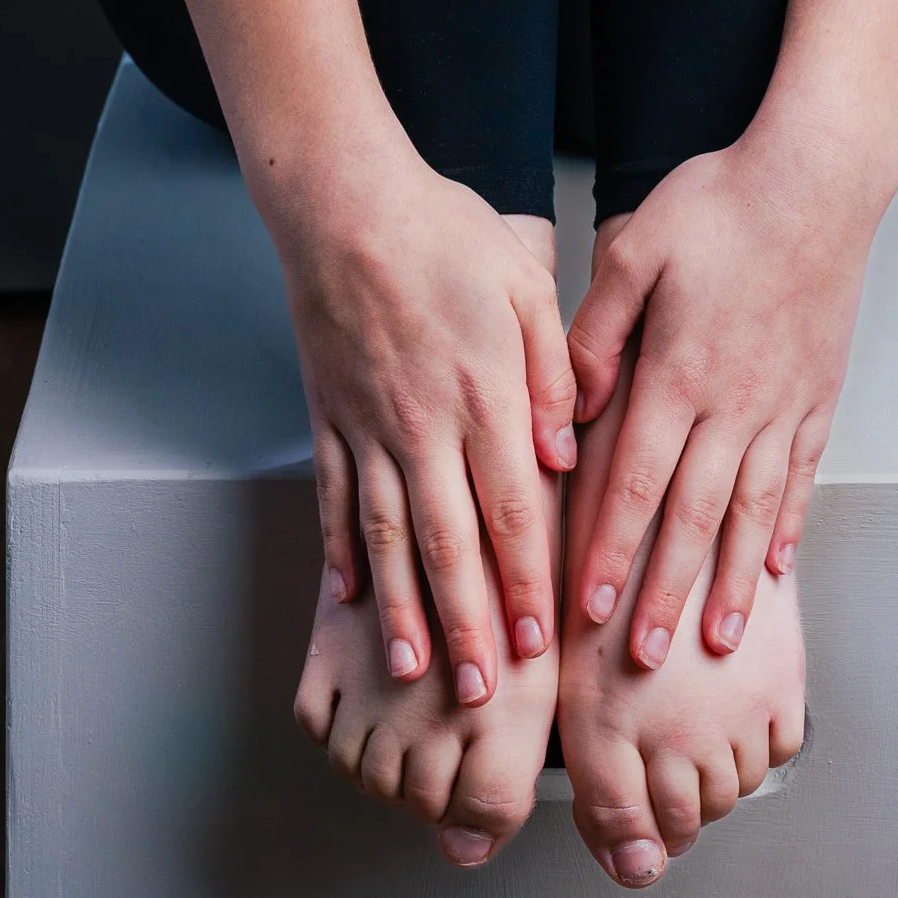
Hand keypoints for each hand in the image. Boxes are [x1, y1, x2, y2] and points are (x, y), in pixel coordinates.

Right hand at [277, 152, 576, 708]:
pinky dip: (340, 548)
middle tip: (482, 696)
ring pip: (389, 536)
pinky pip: (335, 495)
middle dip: (470, 625)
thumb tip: (567, 456)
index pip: (513, 511)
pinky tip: (347, 595)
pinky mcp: (329, 413)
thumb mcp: (524, 285)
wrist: (345, 201)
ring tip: (414, 671)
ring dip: (403, 610)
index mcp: (485, 395)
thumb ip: (553, 374)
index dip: (527, 584)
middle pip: (450, 544)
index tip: (541, 645)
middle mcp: (424, 425)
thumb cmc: (444, 232)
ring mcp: (369, 425)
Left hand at [565, 139, 880, 666]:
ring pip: (749, 511)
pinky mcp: (819, 392)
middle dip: (663, 593)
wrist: (818, 178)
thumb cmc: (719, 203)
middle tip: (645, 661)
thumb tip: (568, 408)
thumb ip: (595, 332)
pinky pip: (800, 474)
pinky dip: (786, 525)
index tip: (590, 612)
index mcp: (676, 372)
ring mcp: (782, 403)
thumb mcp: (634, 249)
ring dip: (727, 580)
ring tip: (715, 640)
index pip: (633, 482)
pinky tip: (774, 566)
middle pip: (691, 516)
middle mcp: (732, 403)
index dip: (610, 553)